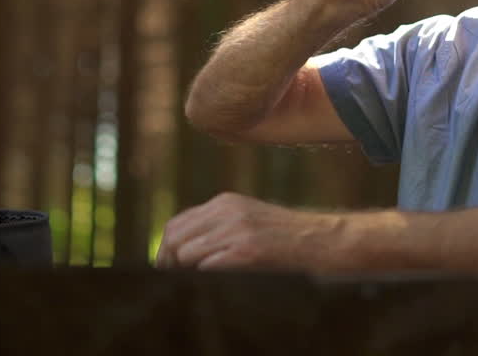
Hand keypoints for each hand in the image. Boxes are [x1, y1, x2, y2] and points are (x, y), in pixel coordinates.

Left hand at [155, 192, 339, 270]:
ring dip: (187, 269)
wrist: (314, 239)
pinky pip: (208, 265)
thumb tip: (179, 246)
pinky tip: (217, 274)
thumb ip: (215, 224)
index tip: (163, 263)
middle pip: (176, 236)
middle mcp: (226, 211)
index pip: (177, 222)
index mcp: (224, 202)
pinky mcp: (246, 250)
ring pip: (187, 253)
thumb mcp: (244, 217)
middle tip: (169, 275)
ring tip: (197, 276)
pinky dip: (205, 273)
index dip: (165, 246)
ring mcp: (236, 230)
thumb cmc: (279, 234)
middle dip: (167, 259)